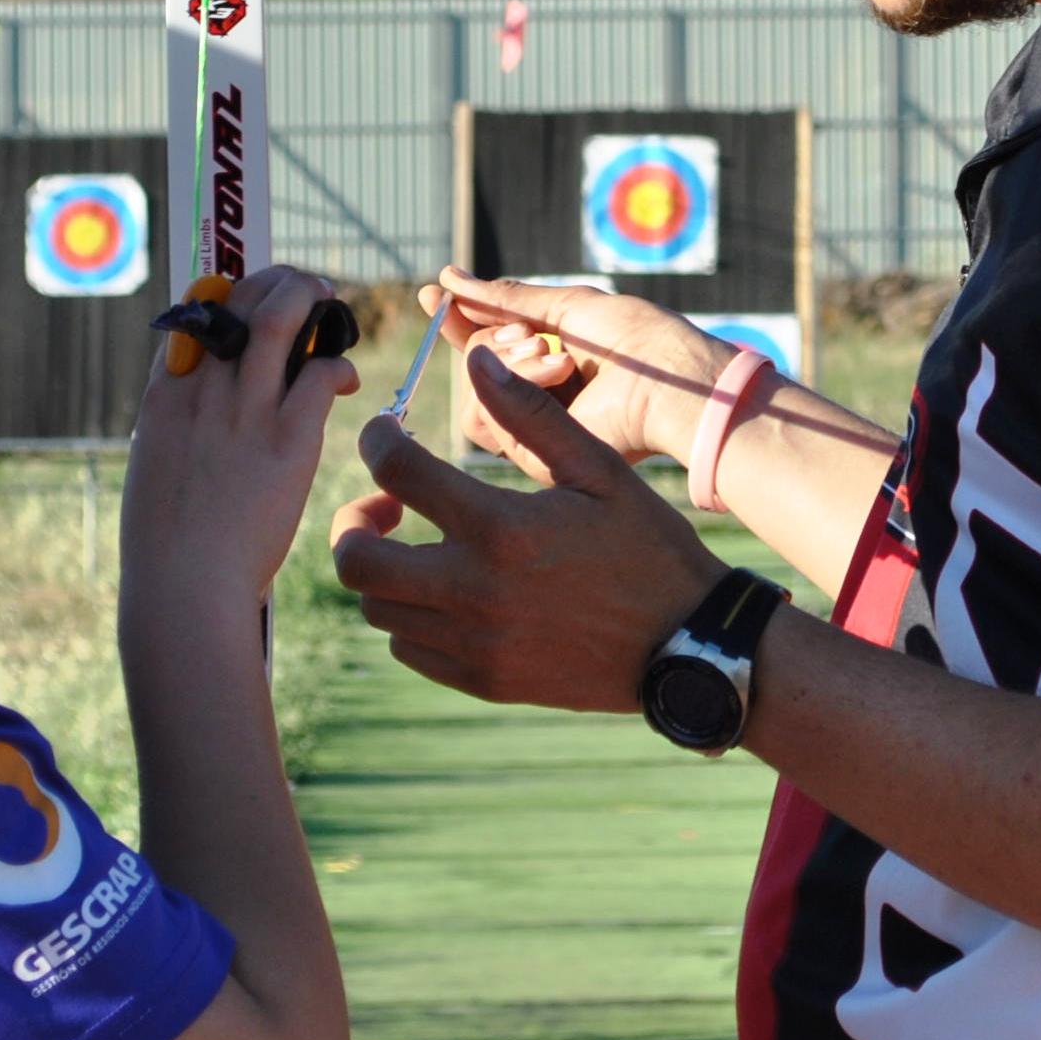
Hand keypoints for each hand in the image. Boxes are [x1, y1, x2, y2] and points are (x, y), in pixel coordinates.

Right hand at [124, 264, 360, 609]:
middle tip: (305, 290)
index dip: (230, 296)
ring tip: (330, 305)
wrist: (182, 586)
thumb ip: (177, 431)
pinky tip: (345, 382)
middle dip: (277, 283)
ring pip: (283, 318)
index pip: (195, 314)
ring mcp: (245, 411)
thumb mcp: (154, 468)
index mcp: (164, 397)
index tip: (253, 301)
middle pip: (241, 300)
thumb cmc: (167, 545)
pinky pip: (321, 375)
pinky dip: (337, 366)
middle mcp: (203, 391)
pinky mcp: (288, 440)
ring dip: (311, 300)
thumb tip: (200, 418)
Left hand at [329, 346, 725, 712]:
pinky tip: (443, 591)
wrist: (685, 646)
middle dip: (355, 520)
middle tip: (386, 504)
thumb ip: (530, 414)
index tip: (384, 434)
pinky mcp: (482, 679)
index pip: (395, 470)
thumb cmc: (646, 547)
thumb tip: (476, 360)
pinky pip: (408, 648)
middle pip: (356, 559)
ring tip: (417, 545)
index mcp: (500, 528)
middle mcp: (474, 591)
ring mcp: (474, 643)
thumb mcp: (599, 470)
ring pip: (377, 607)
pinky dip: (408, 616)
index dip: (375, 439)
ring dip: (383, 569)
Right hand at [421, 267, 737, 467]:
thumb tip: (448, 277)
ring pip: (474, 390)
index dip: (456, 318)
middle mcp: (534, 392)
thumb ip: (505, 298)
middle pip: (473, 363)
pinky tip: (558, 372)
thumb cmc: (634, 338)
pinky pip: (484, 420)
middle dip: (491, 339)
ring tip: (555, 355)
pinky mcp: (533, 454)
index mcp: (545, 356)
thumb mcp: (566, 306)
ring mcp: (532, 424)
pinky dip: (516, 385)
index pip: (484, 340)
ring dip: (505, 361)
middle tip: (533, 335)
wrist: (668, 380)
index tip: (431, 294)